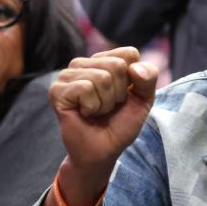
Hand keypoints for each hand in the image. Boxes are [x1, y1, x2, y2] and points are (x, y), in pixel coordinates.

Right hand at [50, 46, 158, 177]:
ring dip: (105, 103)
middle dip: (118, 94)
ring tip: (96, 112)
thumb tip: (134, 68)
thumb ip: (148, 78)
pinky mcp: (57, 90)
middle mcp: (83, 63)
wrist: (102, 151)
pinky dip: (92, 107)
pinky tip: (85, 114)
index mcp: (103, 60)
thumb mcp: (143, 100)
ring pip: (101, 77)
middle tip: (107, 108)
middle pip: (117, 66)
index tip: (123, 97)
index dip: (133, 80)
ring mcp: (67, 75)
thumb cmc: (119, 125)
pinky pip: (85, 88)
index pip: (129, 54)